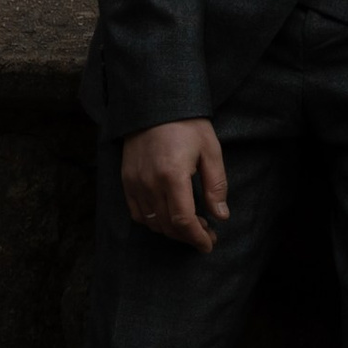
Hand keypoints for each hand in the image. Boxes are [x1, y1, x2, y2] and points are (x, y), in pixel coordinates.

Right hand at [121, 119, 227, 251]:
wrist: (154, 103)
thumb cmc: (187, 124)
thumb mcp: (210, 150)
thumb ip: (216, 185)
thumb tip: (221, 216)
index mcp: (173, 176)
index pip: (184, 221)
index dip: (197, 238)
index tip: (209, 243)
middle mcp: (150, 183)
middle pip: (168, 226)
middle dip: (188, 236)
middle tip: (206, 234)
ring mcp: (135, 183)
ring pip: (152, 223)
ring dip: (172, 231)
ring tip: (191, 226)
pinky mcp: (126, 180)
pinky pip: (137, 213)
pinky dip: (153, 222)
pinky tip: (168, 217)